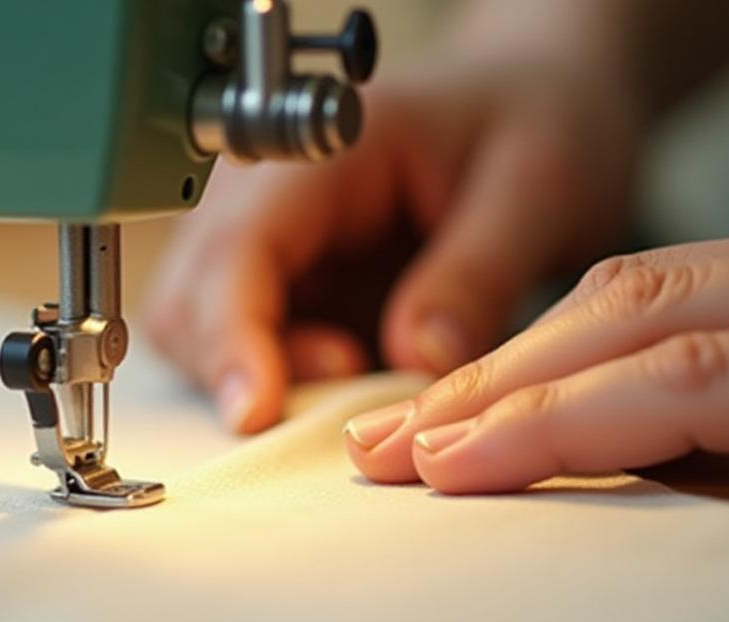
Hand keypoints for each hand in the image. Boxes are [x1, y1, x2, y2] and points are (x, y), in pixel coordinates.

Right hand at [144, 55, 637, 432]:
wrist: (537, 106)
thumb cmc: (532, 121)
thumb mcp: (534, 186)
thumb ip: (476, 272)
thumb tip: (417, 357)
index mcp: (322, 150)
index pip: (236, 247)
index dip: (231, 334)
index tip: (254, 407)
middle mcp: (269, 192)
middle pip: (191, 300)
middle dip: (238, 367)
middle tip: (345, 394)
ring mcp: (270, 243)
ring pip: (203, 335)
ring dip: (261, 380)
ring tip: (361, 378)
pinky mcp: (290, 290)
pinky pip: (250, 353)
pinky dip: (287, 385)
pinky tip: (357, 378)